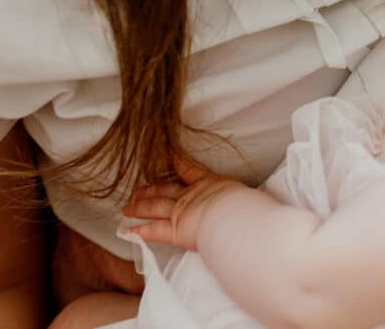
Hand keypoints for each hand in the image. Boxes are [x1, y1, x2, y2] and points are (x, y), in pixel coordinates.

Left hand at [122, 156, 249, 250]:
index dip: (176, 159)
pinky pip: (154, 230)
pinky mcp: (175, 229)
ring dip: (140, 207)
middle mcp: (192, 195)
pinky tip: (128, 231)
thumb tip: (258, 204)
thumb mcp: (247, 194)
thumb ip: (243, 198)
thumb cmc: (246, 206)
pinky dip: (140, 231)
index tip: (166, 152)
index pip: (189, 168)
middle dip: (151, 189)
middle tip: (138, 189)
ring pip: (155, 206)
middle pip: (166, 188)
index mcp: (211, 183)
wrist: (236, 218)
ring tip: (127, 208)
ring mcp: (181, 211)